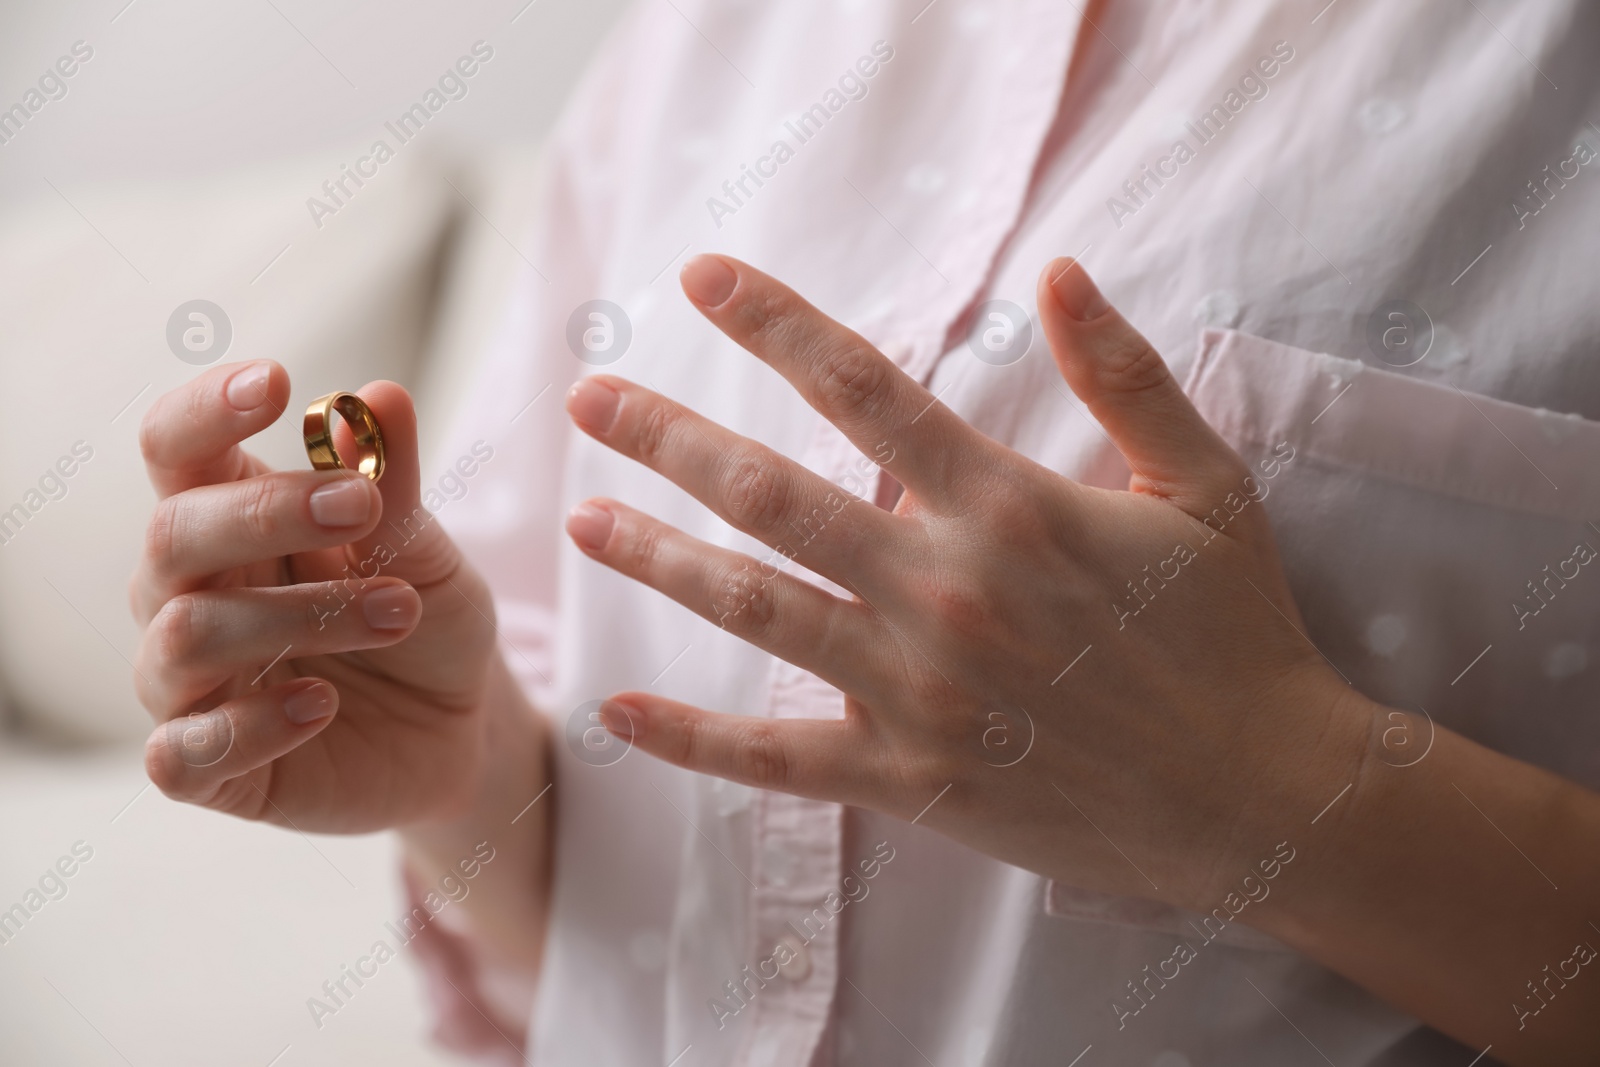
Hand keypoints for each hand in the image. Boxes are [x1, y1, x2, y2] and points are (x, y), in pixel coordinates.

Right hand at [131, 365, 498, 832]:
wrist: (461, 726)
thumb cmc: (427, 621)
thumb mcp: (428, 553)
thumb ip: (394, 487)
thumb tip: (380, 395)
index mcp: (231, 520)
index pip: (176, 450)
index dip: (205, 411)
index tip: (276, 381)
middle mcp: (188, 595)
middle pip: (171, 534)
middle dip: (265, 514)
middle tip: (360, 507)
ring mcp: (188, 685)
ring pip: (185, 635)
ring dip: (299, 616)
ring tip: (400, 611)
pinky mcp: (211, 768)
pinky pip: (183, 752)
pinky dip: (253, 723)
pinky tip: (322, 702)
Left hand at [562, 254, 1364, 910]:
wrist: (1266, 798)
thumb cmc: (1237, 634)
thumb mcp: (1206, 484)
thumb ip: (1127, 376)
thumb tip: (1061, 270)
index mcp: (1009, 508)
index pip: (865, 387)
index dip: (773, 323)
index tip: (699, 281)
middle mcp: (945, 592)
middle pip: (774, 494)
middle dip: (670, 436)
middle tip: (589, 395)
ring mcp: (919, 693)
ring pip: (757, 610)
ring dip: (660, 560)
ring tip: (581, 517)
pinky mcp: (913, 781)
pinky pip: (778, 761)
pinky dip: (692, 740)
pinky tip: (617, 711)